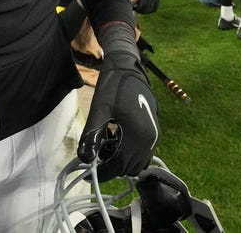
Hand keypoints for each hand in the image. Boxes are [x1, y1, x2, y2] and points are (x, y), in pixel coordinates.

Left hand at [79, 24, 158, 180]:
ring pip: (138, 162)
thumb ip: (91, 136)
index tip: (86, 172)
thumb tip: (85, 159)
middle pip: (129, 168)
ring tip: (106, 144)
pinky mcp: (155, 131)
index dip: (101, 173)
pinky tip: (117, 137)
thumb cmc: (113, 87)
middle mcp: (150, 140)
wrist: (130, 67)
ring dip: (122, 160)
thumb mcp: (99, 110)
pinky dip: (130, 153)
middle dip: (112, 166)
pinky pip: (143, 152)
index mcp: (137, 137)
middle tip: (96, 153)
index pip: (118, 167)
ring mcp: (155, 136)